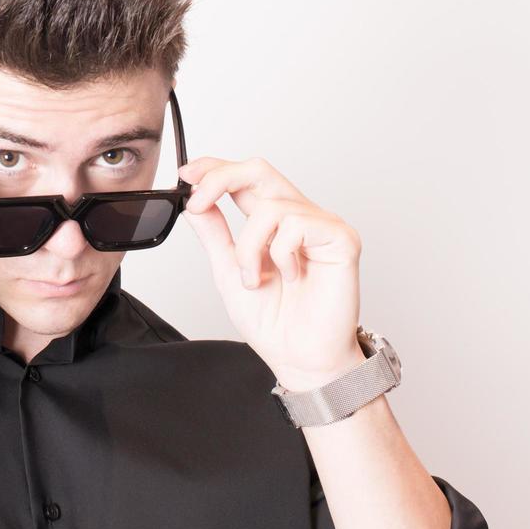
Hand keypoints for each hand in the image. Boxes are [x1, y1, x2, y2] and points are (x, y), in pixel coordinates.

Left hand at [177, 156, 366, 390]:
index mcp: (272, 223)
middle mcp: (298, 217)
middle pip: (259, 170)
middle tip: (199, 200)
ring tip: (254, 279)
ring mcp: (321, 225)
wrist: (301, 359)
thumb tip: (195, 203)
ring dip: (250, 247)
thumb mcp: (228, 273)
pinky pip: (298, 224)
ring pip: (271, 206)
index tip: (187, 175)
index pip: (245, 179)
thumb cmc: (275, 323)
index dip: (215, 169)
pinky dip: (282, 254)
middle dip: (222, 178)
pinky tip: (292, 276)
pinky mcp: (341, 238)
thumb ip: (215, 235)